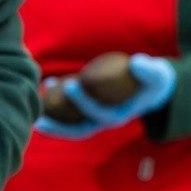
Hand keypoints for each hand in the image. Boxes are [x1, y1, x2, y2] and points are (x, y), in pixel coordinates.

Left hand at [36, 54, 175, 139]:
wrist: (148, 90)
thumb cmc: (151, 81)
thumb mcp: (157, 75)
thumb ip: (150, 70)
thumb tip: (136, 62)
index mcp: (117, 118)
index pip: (97, 113)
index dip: (83, 100)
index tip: (70, 83)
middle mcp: (101, 124)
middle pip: (76, 128)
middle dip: (58, 120)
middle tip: (43, 100)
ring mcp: (92, 122)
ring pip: (68, 126)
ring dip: (50, 121)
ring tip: (34, 109)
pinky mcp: (85, 115)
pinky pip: (67, 116)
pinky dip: (54, 107)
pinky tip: (45, 88)